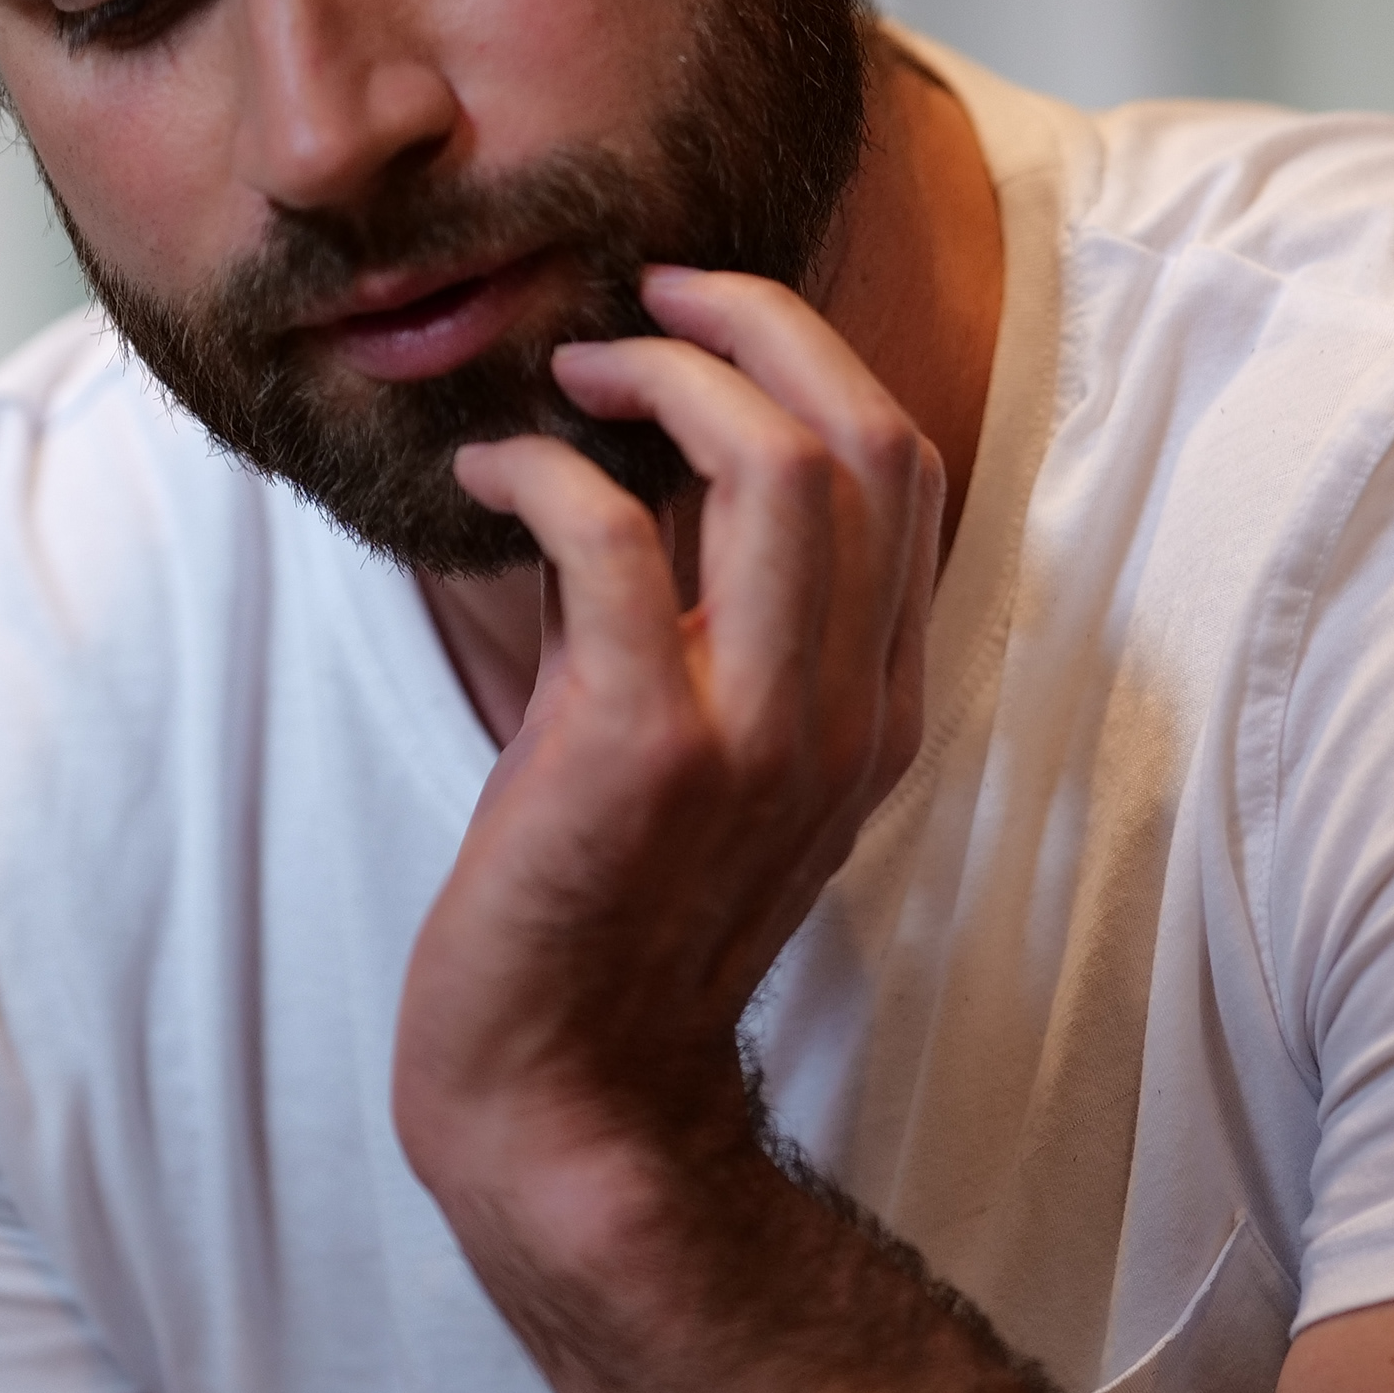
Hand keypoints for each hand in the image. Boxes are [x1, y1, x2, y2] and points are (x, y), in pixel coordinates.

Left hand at [391, 265, 943, 1241]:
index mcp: (877, 701)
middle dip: (756, 322)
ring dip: (664, 375)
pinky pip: (608, 542)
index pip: (907, 468)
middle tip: (649, 297)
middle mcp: (848, 710)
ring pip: (779, 467)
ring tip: (572, 372)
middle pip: (867, 438)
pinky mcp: (643, 753)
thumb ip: (708, 616)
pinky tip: (486, 476)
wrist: (568, 1095)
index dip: (809, 354)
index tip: (702, 316)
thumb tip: (634, 458)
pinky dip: (541, 472)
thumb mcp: (706, 745)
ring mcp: (759, 733)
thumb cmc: (608, 907)